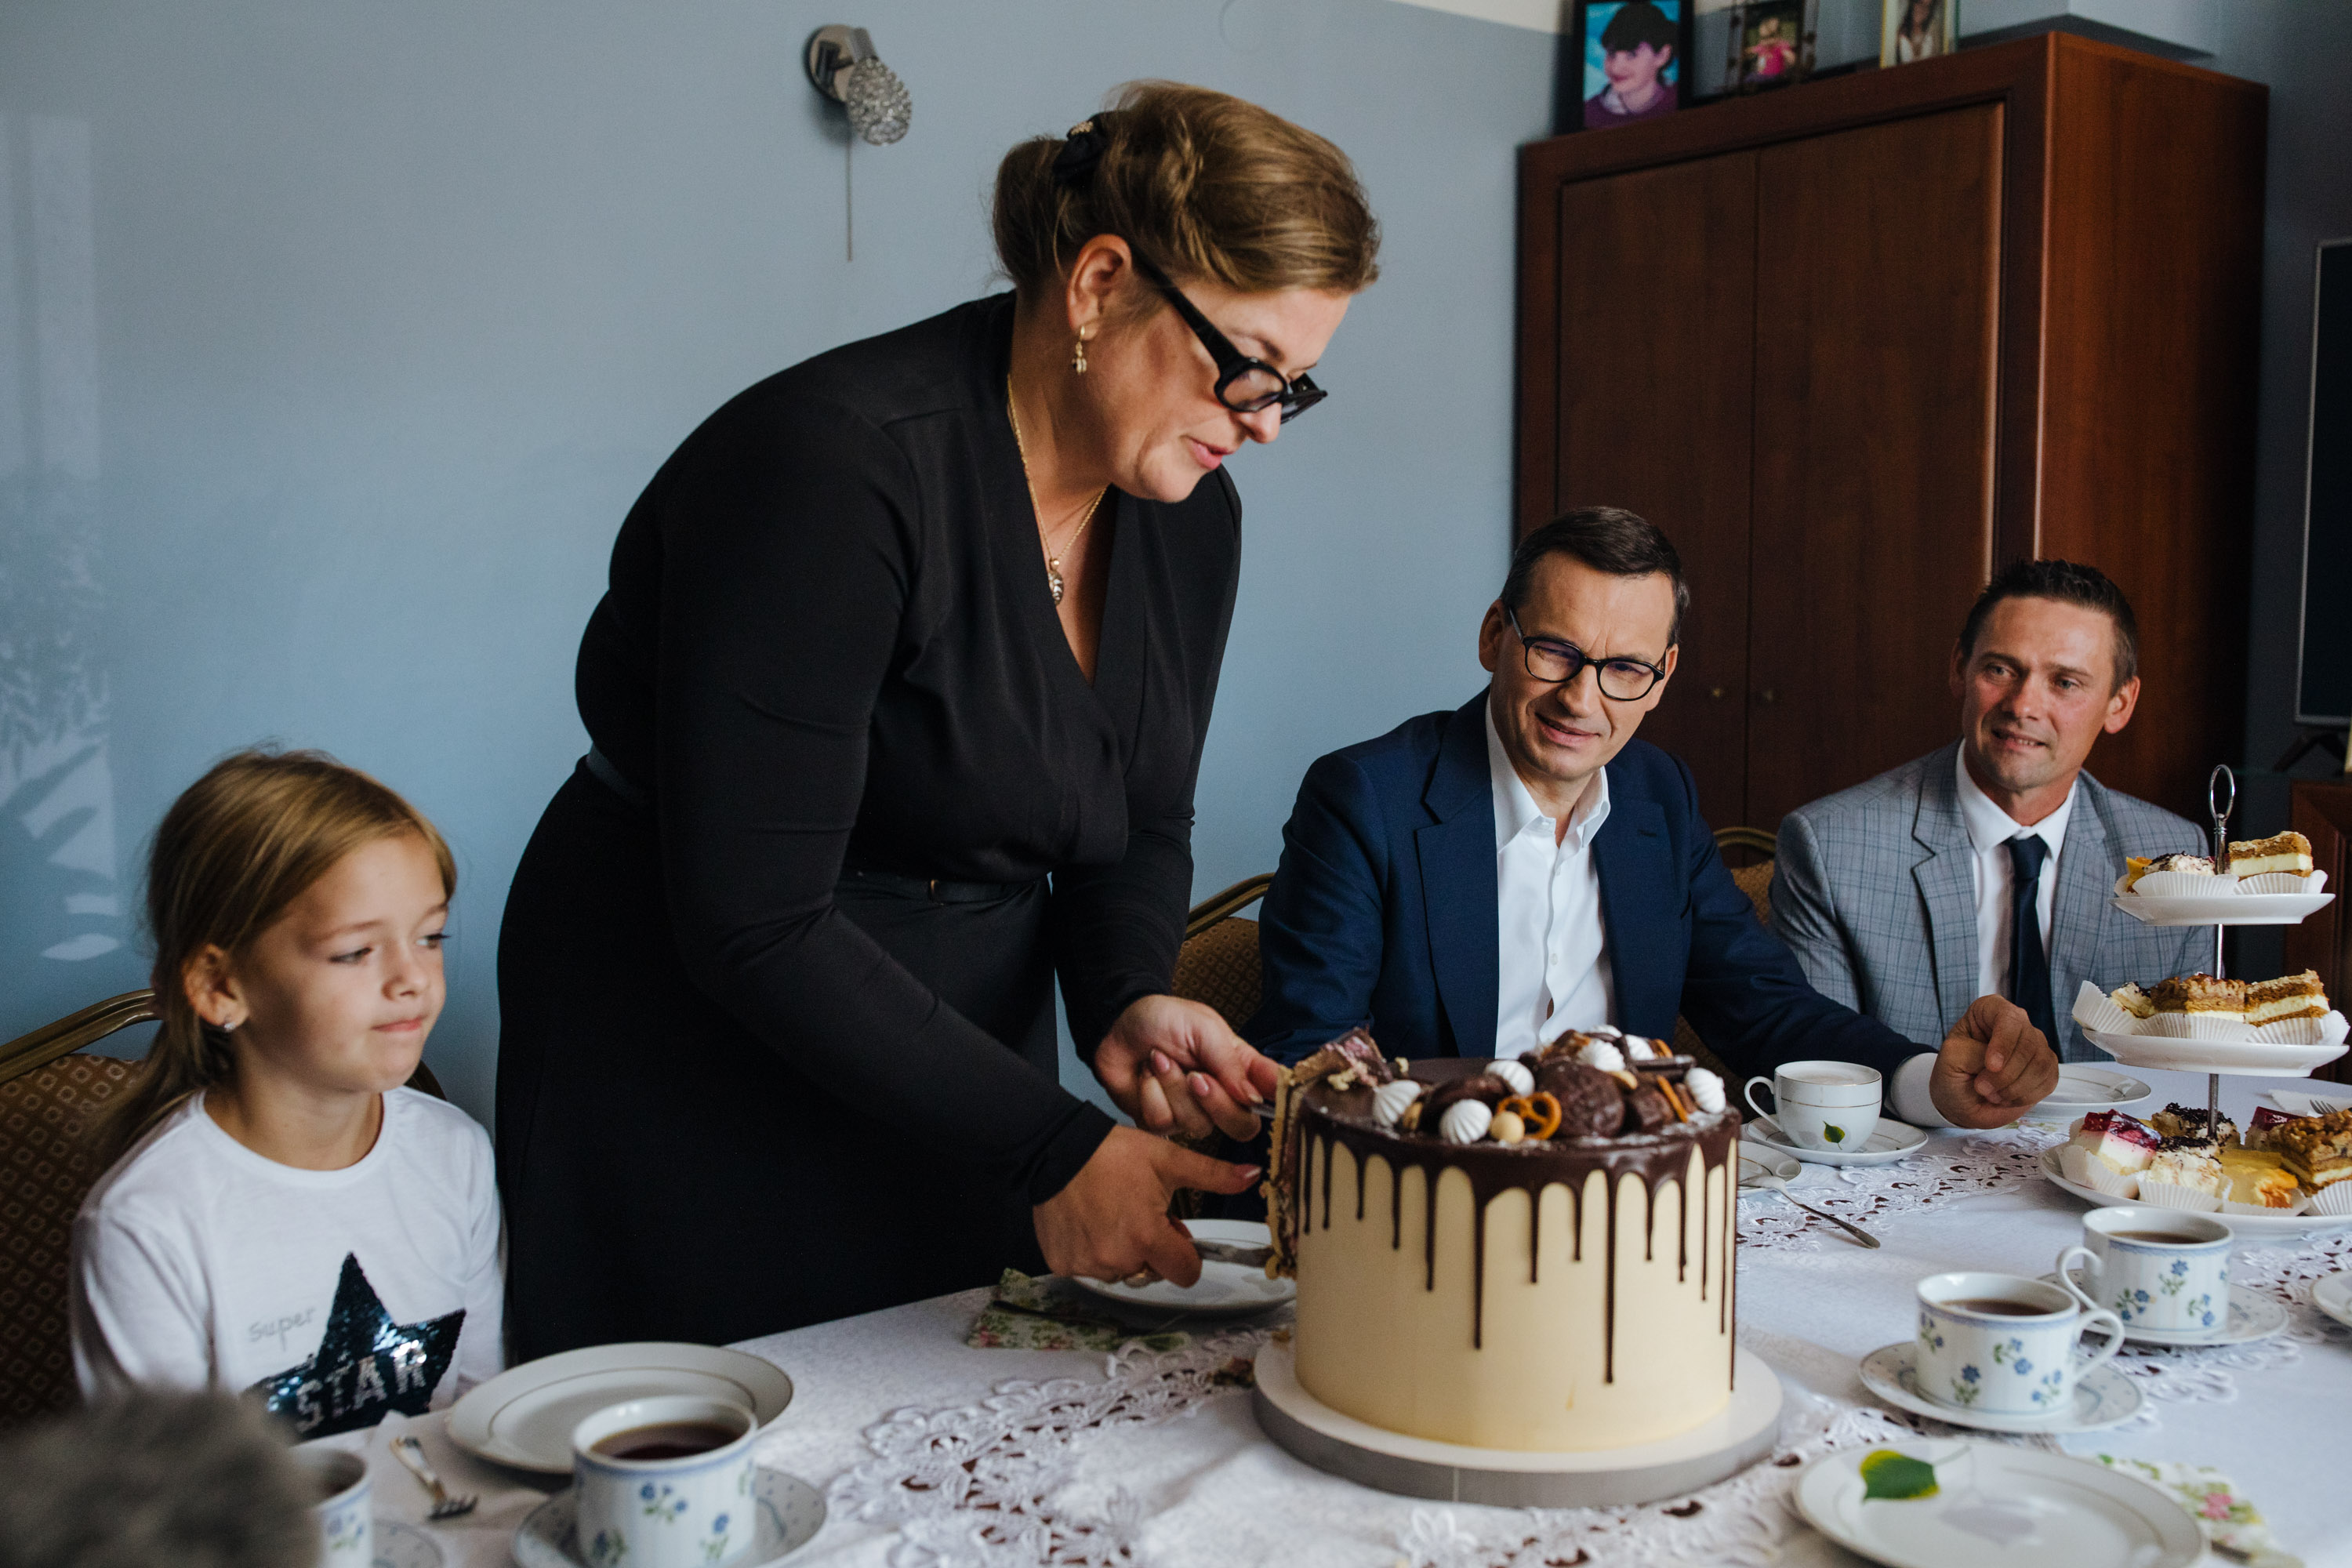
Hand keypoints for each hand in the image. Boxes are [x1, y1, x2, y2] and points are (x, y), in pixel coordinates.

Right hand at [1032, 1126, 1262, 1284]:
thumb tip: (1252, 1175)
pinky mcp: (1063, 1264)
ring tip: (1110, 1214)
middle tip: (1136, 1213)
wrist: (1055, 1148)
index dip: (1185, 1252)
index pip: (1186, 1272)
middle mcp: (1118, 1258)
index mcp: (1148, 1236)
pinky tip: (1088, 1221)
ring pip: (1121, 1271)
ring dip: (1121, 1251)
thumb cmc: (1112, 1154)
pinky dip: (1092, 1251)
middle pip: (1152, 1272)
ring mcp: (1088, 1264)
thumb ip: (1212, 1174)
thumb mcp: (1168, 1160)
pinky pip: (1089, 1268)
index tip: (1173, 1231)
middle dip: (1151, 1250)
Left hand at [1093, 994, 1281, 1140]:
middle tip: (1196, 1076)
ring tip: (1160, 1060)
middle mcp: (1221, 1094)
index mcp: (1239, 1067)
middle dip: (1216, 1102)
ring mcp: (1192, 1112)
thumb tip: (1252, 1098)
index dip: (1277, 1100)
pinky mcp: (1162, 1122)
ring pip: (1198, 1125)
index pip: (1271, 1092)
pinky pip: (1164, 1124)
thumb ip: (1229, 1061)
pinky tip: (1147, 1076)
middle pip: (1241, 1125)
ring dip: (1173, 1088)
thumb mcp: (1202, 1026)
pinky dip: (1151, 1094)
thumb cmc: (1163, 1018)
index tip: (1266, 1095)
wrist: (1118, 1025)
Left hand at [1930, 994, 2060, 1126]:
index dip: (2003, 1043)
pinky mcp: (2046, 1069)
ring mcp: (2035, 1045)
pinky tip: (2006, 1097)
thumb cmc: (1954, 1076)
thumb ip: (1972, 1053)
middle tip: (1982, 1088)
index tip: (1991, 1066)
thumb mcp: (1950, 1059)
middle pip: (2028, 1043)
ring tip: (1991, 1094)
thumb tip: (1999, 1063)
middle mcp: (2017, 1023)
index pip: (2008, 1017)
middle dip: (2005, 1074)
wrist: (1963, 1104)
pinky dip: (2024, 1096)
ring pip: (2040, 1064)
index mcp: (1989, 1010)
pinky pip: (2047, 1081)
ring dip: (2014, 1088)